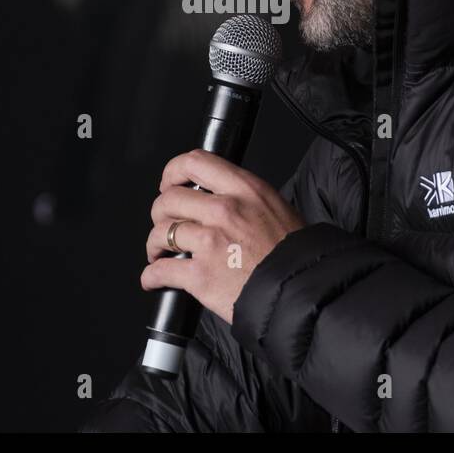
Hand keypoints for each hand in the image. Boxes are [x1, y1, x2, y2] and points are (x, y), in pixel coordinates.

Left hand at [140, 149, 306, 324]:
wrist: (301, 290)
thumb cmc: (293, 254)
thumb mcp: (274, 207)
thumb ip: (243, 198)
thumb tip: (216, 197)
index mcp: (244, 189)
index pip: (195, 162)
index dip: (173, 171)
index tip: (169, 183)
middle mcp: (225, 210)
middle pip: (169, 199)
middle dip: (160, 213)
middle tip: (164, 223)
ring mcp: (210, 241)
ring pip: (160, 232)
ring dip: (154, 245)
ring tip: (159, 253)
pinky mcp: (201, 275)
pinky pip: (162, 270)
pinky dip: (152, 276)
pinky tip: (154, 278)